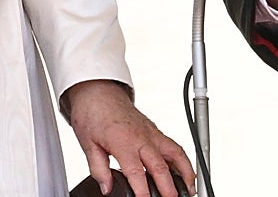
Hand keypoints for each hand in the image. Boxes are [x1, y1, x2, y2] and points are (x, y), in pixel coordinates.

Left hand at [63, 80, 196, 196]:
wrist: (97, 91)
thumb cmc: (92, 114)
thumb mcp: (87, 144)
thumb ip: (98, 169)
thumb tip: (107, 188)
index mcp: (123, 141)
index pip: (137, 172)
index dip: (143, 191)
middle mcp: (141, 137)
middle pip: (160, 166)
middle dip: (168, 188)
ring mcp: (151, 132)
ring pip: (175, 153)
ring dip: (184, 173)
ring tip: (189, 190)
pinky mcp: (154, 130)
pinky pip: (174, 146)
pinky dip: (183, 160)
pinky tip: (186, 172)